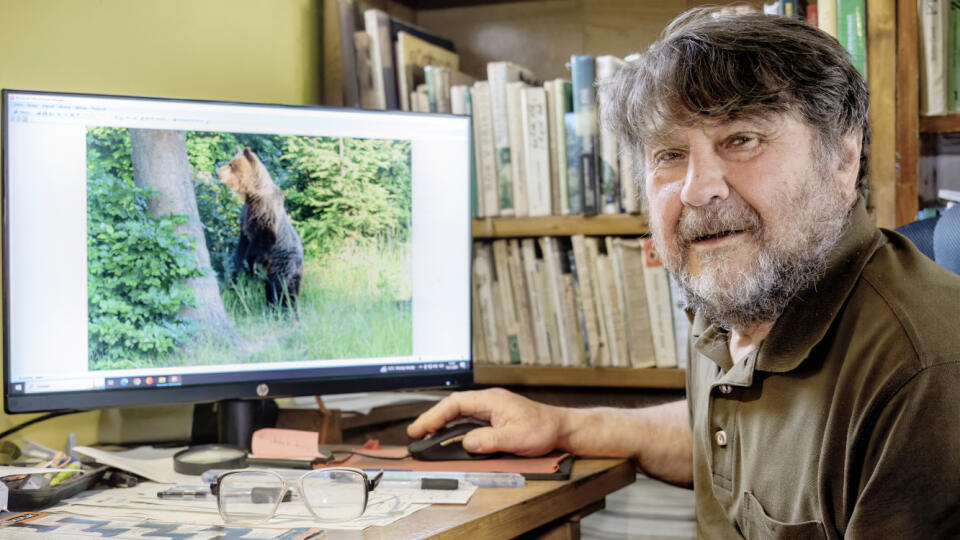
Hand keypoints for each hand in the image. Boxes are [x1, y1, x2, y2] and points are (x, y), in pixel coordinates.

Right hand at [407, 388, 565, 456]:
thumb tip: (466, 443)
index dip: (435, 415)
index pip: (455, 404)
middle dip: (432, 418)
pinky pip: (467, 419)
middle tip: (415, 433)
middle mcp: (488, 402)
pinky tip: (446, 436)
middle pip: (452, 407)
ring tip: (425, 435)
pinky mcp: (493, 418)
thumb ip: (489, 440)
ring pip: (458, 413)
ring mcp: (490, 409)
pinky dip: (453, 427)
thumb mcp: (516, 438)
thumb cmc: (543, 429)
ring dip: (441, 423)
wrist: (561, 428)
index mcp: (491, 400)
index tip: (421, 428)